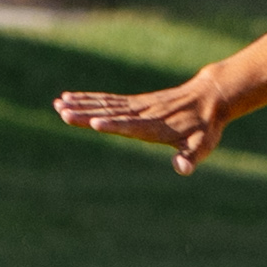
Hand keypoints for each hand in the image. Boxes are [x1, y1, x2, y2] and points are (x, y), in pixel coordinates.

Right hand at [53, 73, 245, 169]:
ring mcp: (137, 106)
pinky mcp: (134, 102)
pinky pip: (108, 100)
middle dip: (85, 113)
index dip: (113, 125)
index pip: (131, 126)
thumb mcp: (203, 146)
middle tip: (62, 111)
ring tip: (58, 103)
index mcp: (155, 127)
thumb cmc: (205, 127)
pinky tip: (70, 97)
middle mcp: (142, 114)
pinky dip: (88, 99)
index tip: (94, 124)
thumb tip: (182, 169)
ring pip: (104, 104)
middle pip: (109, 113)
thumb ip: (190, 158)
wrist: (209, 97)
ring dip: (80, 104)